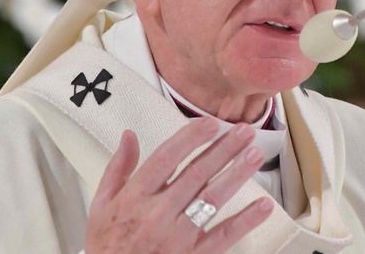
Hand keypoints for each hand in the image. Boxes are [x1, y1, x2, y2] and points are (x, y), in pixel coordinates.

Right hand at [85, 118, 272, 253]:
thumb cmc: (107, 245)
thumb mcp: (101, 204)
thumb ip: (118, 168)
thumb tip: (129, 136)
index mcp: (135, 197)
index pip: (166, 158)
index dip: (190, 138)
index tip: (210, 124)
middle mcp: (158, 213)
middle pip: (196, 173)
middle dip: (224, 149)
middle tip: (244, 132)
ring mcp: (178, 236)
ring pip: (212, 198)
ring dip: (237, 174)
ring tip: (255, 155)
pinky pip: (224, 235)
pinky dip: (246, 220)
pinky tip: (263, 205)